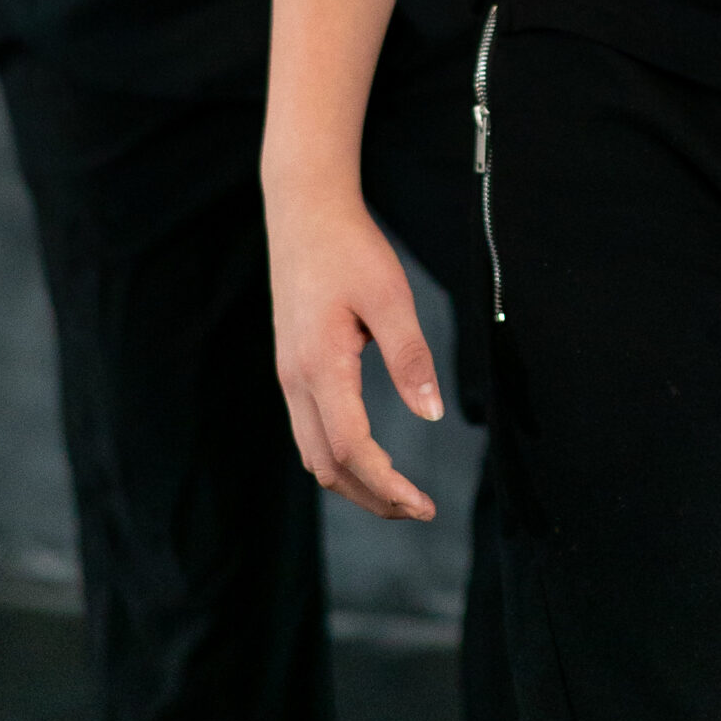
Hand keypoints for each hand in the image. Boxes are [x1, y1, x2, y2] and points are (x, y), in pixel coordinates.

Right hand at [266, 186, 445, 517]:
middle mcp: (296, 380)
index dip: (388, 484)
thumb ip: (411, 356)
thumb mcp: (390, 296)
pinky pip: (310, 432)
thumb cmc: (350, 248)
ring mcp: (288, 376)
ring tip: (398, 494)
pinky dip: (339, 459)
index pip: (352, 449)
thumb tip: (432, 415)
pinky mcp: (292, 368)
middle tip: (419, 508)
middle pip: (328, 466)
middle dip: (372, 497)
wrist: (304, 212)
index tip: (423, 503)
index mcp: (320, 366)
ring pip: (314, 454)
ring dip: (354, 483)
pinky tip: (369, 458)